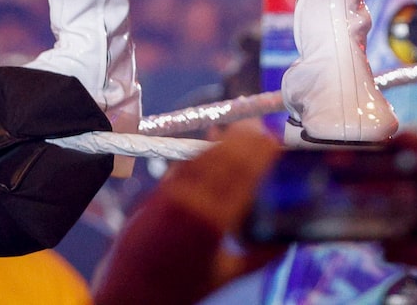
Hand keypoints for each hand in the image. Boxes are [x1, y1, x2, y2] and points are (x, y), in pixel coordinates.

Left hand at [89, 127, 281, 304]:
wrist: (129, 293)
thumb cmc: (179, 289)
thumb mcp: (223, 276)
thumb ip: (257, 258)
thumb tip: (286, 244)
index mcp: (212, 225)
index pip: (241, 178)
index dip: (258, 156)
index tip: (273, 141)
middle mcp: (190, 204)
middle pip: (221, 161)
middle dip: (242, 141)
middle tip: (261, 127)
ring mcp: (169, 197)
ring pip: (200, 160)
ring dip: (221, 142)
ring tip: (239, 130)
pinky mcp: (154, 195)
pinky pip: (180, 167)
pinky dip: (198, 154)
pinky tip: (210, 144)